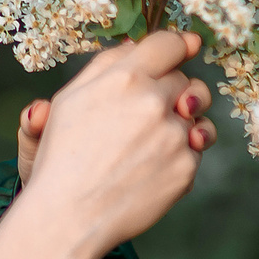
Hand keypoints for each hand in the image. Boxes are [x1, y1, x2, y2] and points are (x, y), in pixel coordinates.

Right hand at [0, 30, 217, 258]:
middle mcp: (154, 102)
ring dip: (182, 122)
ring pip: (197, 116)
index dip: (179, 45)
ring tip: (155, 138)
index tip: (185, 48)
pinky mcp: (186, 168)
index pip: (170, 44)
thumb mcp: (70, 100)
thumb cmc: (61, 157)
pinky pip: (194, 151)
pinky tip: (149, 167)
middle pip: (186, 80)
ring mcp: (174, 136)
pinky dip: (177, 156)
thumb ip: (107, 65)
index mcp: (124, 78)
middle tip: (149, 110)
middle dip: (174, 91)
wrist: (68, 215)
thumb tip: (136, 44)